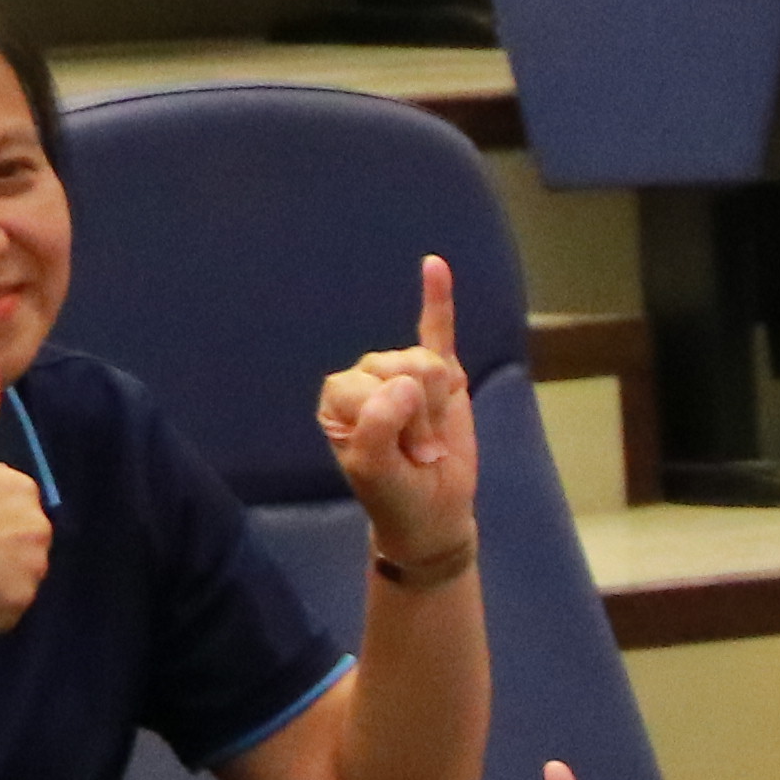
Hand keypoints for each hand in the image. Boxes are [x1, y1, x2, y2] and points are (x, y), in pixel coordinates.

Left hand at [316, 252, 479, 567]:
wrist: (433, 513)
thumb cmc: (395, 494)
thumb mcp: (374, 470)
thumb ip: (378, 425)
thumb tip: (405, 382)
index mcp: (339, 398)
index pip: (368, 385)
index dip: (395, 423)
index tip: (399, 460)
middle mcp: (367, 377)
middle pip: (400, 368)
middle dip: (420, 416)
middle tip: (418, 452)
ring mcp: (404, 372)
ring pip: (427, 363)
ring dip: (438, 407)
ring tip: (431, 439)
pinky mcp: (440, 372)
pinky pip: (437, 327)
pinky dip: (438, 297)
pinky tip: (434, 267)